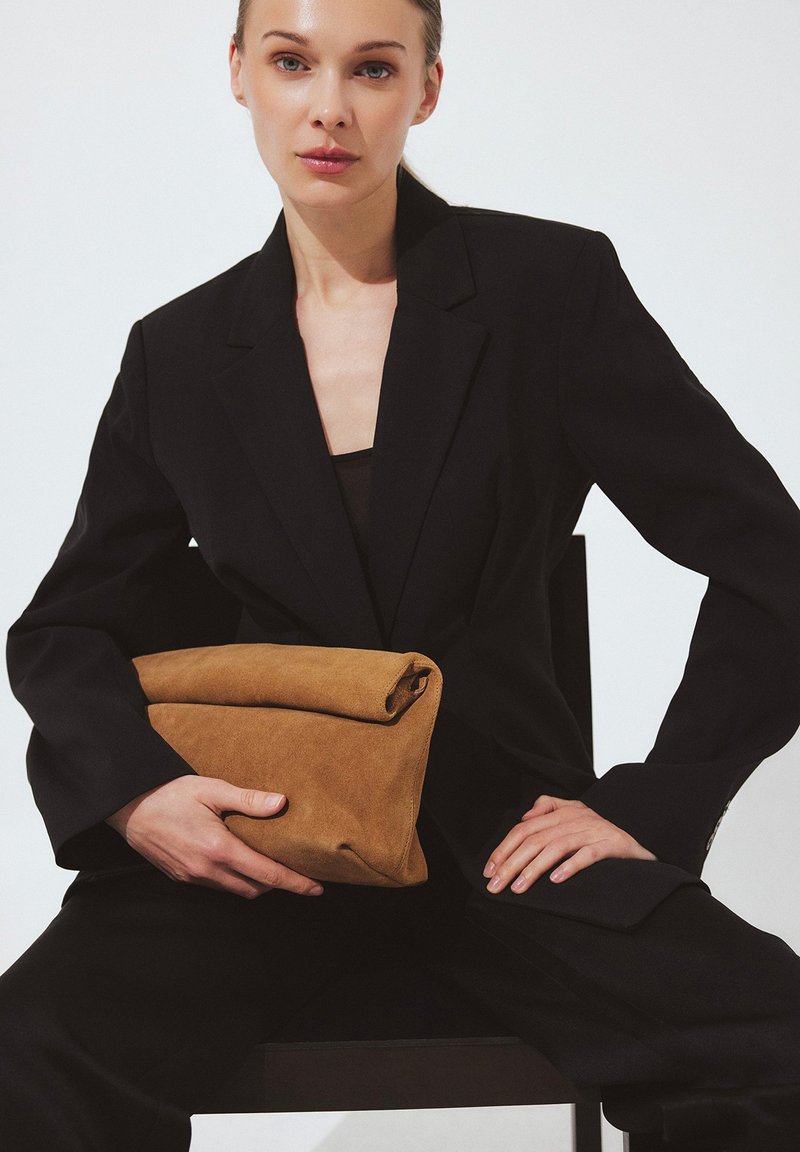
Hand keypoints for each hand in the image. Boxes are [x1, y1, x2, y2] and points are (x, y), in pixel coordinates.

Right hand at [105, 775, 323, 899]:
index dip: (295, 883)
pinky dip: (236, 881)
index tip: (317, 888)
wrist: (130, 807)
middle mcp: (208, 870)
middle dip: (280, 885)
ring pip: (237, 891)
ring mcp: (194, 877)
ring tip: (274, 868)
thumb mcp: (211, 789)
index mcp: (219, 848)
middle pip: (256, 889)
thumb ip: (247, 799)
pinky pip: (218, 887)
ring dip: (258, 884)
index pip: (268, 874)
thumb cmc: (171, 793)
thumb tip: (281, 803)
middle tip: (299, 872)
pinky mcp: (182, 878)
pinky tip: (242, 864)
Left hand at [483, 794, 656, 893]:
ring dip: (533, 869)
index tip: (489, 870)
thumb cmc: (603, 831)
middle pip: (535, 839)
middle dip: (511, 863)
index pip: (524, 829)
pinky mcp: (611, 846)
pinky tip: (555, 880)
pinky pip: (587, 855)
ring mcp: (592, 831)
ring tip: (517, 888)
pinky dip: (570, 867)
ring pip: (556, 847)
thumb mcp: (576, 812)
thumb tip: (524, 816)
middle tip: (495, 886)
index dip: (504, 848)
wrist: (643, 837)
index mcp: (563, 812)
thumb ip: (549, 807)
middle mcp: (575, 819)